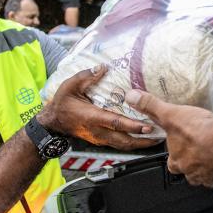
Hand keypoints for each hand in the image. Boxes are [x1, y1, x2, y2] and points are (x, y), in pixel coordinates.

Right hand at [39, 65, 159, 150]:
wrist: (53, 122)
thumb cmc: (62, 103)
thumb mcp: (70, 86)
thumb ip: (87, 76)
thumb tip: (103, 68)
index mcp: (92, 117)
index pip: (116, 123)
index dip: (132, 125)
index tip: (147, 125)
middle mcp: (98, 131)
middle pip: (124, 140)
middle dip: (143, 140)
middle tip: (159, 136)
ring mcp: (99, 137)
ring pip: (122, 145)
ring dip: (139, 143)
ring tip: (156, 139)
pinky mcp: (101, 140)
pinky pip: (118, 143)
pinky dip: (131, 142)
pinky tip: (141, 138)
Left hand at [125, 90, 212, 187]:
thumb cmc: (199, 131)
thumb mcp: (170, 114)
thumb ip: (151, 106)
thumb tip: (132, 97)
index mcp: (177, 161)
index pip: (171, 163)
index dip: (175, 154)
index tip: (180, 146)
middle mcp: (192, 173)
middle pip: (189, 172)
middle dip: (193, 163)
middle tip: (199, 149)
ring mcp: (210, 176)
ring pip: (207, 177)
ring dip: (210, 168)